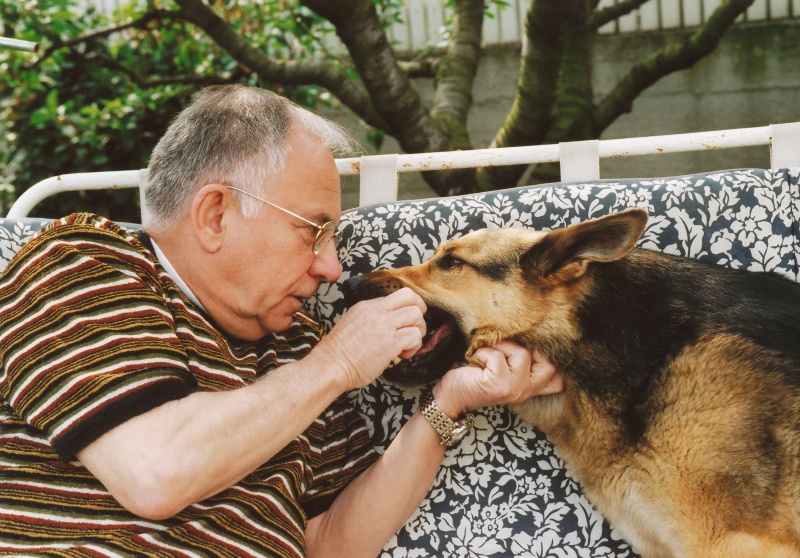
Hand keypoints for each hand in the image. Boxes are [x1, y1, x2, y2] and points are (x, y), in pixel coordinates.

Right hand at [313, 287, 426, 389]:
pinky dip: (414, 347)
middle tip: (413, 330)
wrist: (330, 366)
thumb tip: (389, 323)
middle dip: (419, 314)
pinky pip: (414, 336)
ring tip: (407, 346)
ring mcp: (385, 325)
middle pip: (412, 298)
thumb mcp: (353, 323)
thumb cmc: (339, 352)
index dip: (409, 307)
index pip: (399, 295)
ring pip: (417, 315)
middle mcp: (377, 311)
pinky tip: (403, 355)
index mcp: (368, 306)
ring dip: (418, 332)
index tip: (405, 322)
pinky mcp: (390, 342)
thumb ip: (372, 319)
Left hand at [434, 341, 562, 417]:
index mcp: (530, 387)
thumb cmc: (474, 376)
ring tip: (486, 354)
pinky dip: (484, 351)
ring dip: (500, 346)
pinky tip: (476, 359)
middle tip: (505, 346)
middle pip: (549, 362)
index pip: (559, 378)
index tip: (535, 344)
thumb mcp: (502, 369)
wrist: (450, 396)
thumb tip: (528, 330)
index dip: (554, 358)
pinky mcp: (499, 385)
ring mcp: (515, 388)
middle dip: (527, 345)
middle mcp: (527, 390)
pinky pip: (498, 356)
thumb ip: (519, 359)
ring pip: (522, 353)